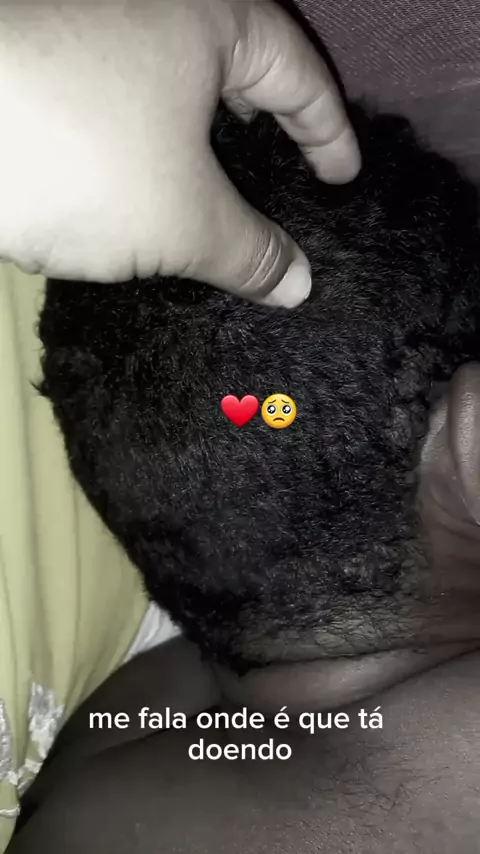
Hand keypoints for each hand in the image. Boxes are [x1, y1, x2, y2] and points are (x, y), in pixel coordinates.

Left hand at [0, 0, 359, 305]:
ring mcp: (90, 28)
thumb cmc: (80, 158)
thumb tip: (297, 284)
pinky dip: (140, 152)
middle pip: (234, 73)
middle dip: (263, 138)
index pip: (299, 76)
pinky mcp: (42, 62)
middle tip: (284, 192)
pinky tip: (136, 197)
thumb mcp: (183, 219)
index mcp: (210, 16)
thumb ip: (251, 252)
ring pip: (168, 91)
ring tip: (213, 210)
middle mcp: (150, 5)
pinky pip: (117, 106)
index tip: (344, 183)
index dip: (330, 136)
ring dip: (195, 151)